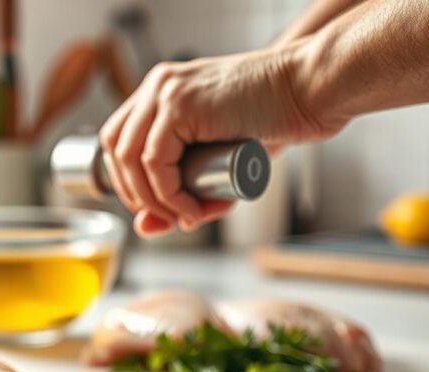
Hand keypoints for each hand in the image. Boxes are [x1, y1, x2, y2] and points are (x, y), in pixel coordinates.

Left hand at [99, 46, 342, 235]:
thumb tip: (144, 228)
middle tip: (171, 219)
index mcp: (160, 90)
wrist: (312, 88)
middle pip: (116, 151)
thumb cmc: (275, 120)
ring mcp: (165, 91)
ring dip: (153, 201)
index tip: (156, 209)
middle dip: (136, 195)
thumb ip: (183, 188)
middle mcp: (156, 85)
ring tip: (188, 219)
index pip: (119, 142)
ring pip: (131, 159)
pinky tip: (192, 211)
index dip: (129, 182)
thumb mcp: (218, 161)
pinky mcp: (179, 104)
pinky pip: (155, 163)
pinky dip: (168, 195)